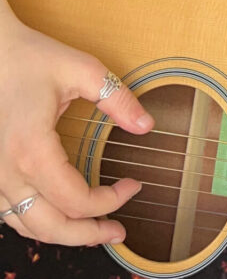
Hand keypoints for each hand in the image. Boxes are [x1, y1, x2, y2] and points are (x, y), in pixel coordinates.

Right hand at [0, 14, 153, 245]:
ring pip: (26, 225)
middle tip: (120, 231)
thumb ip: (117, 99)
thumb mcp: (83, 70)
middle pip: (49, 226)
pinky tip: (62, 215)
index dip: (110, 201)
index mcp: (31, 149)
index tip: (135, 184)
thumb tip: (147, 126)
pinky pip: (11, 213)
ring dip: (63, 233)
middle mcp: (6, 170)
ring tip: (96, 229)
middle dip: (88, 234)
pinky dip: (39, 222)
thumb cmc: (32, 57)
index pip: (75, 199)